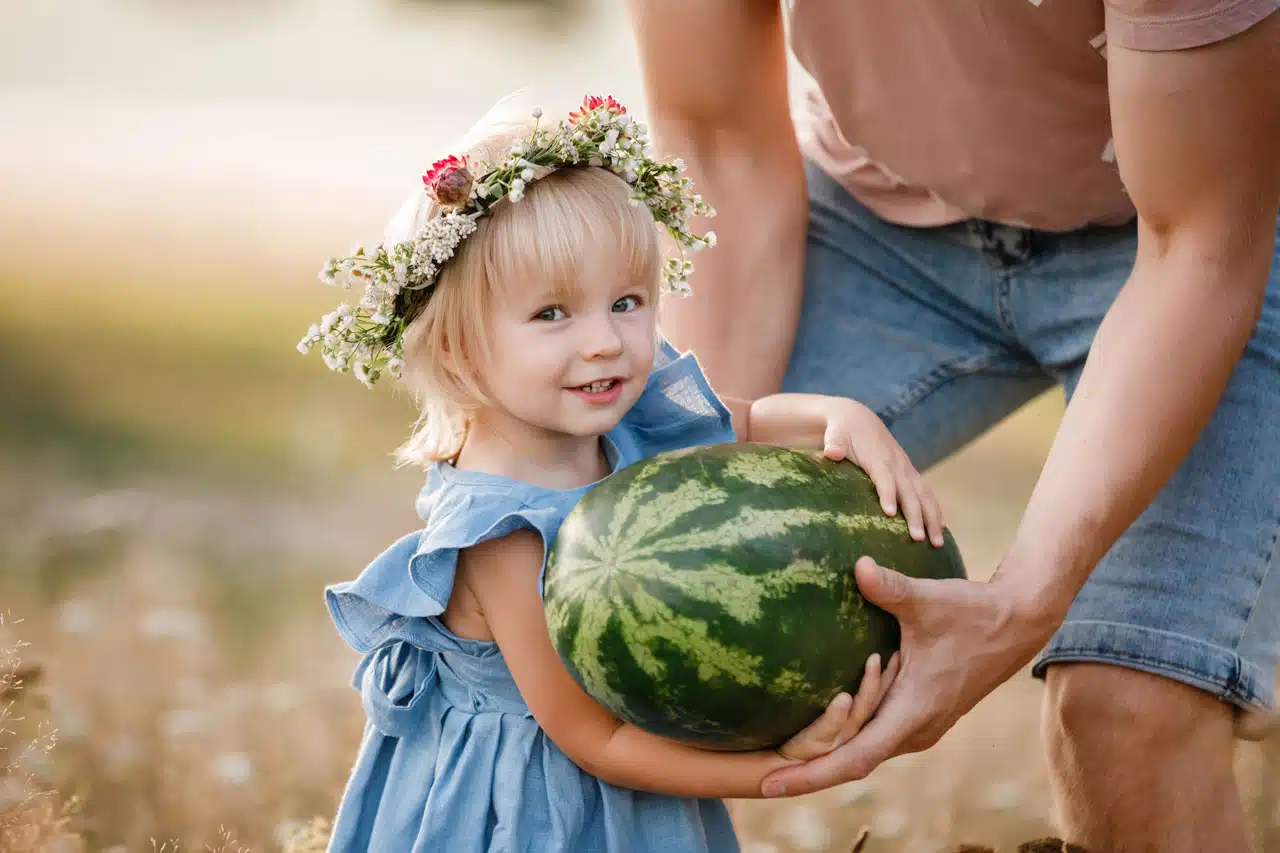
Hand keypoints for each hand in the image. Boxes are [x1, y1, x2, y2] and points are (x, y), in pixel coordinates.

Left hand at [760, 556, 1060, 796]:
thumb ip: (891, 587)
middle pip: (852, 762)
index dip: (810, 775)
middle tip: (757, 773)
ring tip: (777, 759)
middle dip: (808, 771)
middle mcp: (916, 729)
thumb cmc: (972, 611)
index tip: (770, 784)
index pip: (853, 759)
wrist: (1016, 622)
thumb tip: (857, 566)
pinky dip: (847, 736)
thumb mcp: (929, 600)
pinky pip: (877, 734)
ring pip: (865, 749)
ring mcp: (920, 725)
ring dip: (828, 754)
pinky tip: (817, 730)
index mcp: (913, 712)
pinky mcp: (922, 714)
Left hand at [820, 400, 944, 546]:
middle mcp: (897, 464)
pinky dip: (935, 510)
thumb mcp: (835, 433)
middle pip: (909, 492)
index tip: (891, 513)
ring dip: (932, 518)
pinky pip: (926, 493)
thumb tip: (831, 452)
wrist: (858, 419)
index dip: (888, 494)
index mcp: (878, 457)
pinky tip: (940, 529)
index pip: (885, 478)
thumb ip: (834, 443)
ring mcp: (906, 469)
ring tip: (937, 542)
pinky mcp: (910, 473)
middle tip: (917, 538)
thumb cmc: (842, 431)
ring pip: (924, 495)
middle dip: (915, 515)